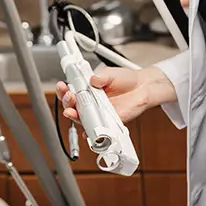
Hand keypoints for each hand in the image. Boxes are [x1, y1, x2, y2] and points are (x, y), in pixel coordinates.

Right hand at [56, 65, 175, 124]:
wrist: (142, 87)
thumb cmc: (126, 79)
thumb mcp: (111, 73)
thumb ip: (102, 76)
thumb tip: (93, 79)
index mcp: (88, 89)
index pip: (71, 91)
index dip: (64, 90)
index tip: (63, 86)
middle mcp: (91, 102)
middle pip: (73, 106)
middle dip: (67, 103)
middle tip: (70, 97)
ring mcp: (98, 112)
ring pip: (81, 118)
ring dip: (74, 116)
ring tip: (73, 112)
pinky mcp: (107, 122)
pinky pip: (96, 129)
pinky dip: (90, 132)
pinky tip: (86, 130)